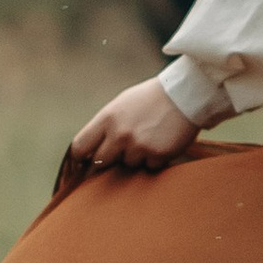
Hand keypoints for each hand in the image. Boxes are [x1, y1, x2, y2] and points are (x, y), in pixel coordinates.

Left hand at [62, 78, 199, 184]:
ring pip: (126, 165)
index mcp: (107, 118)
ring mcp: (138, 146)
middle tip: (120, 150)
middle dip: (108, 159)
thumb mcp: (121, 105)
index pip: (80, 146)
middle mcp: (120, 134)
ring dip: (134, 157)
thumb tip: (90, 149)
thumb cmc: (150, 99)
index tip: (82, 162)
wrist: (184, 95)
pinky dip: (153, 159)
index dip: (79, 158)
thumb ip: (105, 126)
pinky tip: (160, 142)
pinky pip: (148, 167)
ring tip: (147, 138)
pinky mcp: (157, 155)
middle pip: (100, 162)